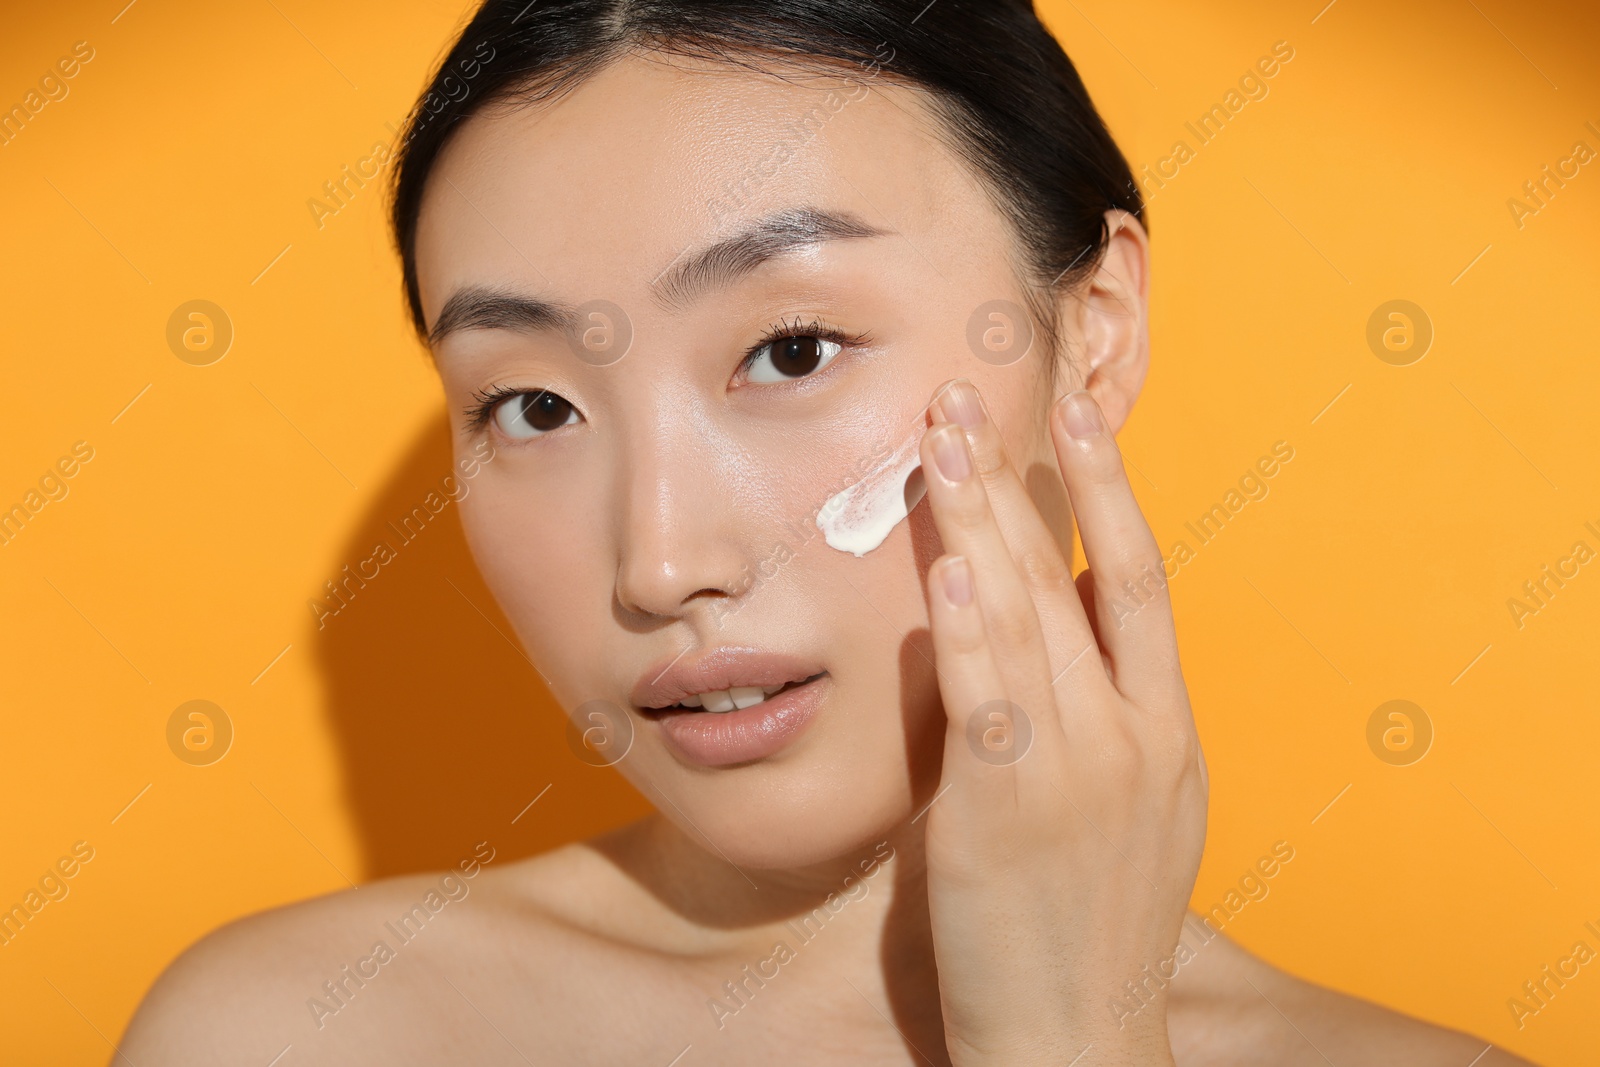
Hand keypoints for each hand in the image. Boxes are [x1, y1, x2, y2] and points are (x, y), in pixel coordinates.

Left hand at [917, 379, 1206, 1065]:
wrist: (1078, 1038)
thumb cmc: (1089, 923)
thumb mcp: (1133, 812)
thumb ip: (1103, 719)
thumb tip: (1049, 627)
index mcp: (1169, 733)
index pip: (1142, 583)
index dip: (1113, 493)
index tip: (1080, 417)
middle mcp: (1134, 738)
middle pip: (1076, 578)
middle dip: (1019, 480)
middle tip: (971, 398)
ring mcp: (1077, 772)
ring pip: (1029, 619)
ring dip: (979, 522)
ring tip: (942, 442)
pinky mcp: (1007, 810)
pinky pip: (990, 699)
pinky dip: (971, 629)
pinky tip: (949, 567)